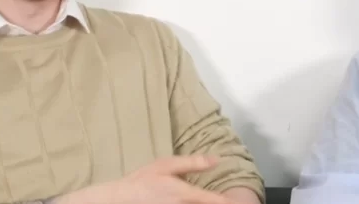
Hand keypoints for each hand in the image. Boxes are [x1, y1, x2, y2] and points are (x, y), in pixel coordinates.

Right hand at [56, 155, 238, 203]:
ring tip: (216, 200)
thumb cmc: (142, 180)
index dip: (228, 202)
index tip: (239, 201)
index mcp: (184, 193)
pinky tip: (198, 202)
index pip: (214, 201)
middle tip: (233, 200)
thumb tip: (217, 159)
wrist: (119, 199)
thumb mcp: (166, 164)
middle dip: (219, 203)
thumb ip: (193, 163)